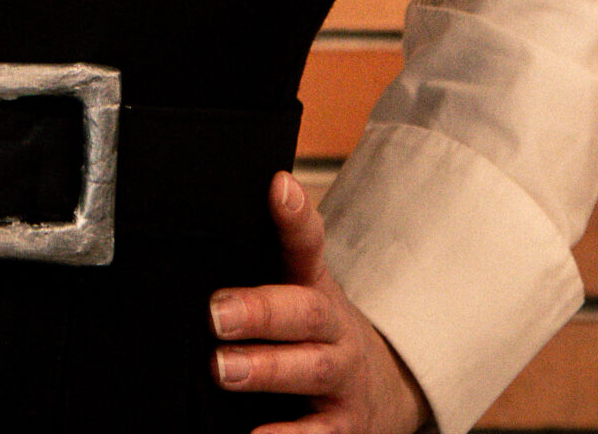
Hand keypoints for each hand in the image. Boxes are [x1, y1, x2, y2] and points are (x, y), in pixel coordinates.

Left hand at [208, 172, 429, 431]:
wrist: (380, 388)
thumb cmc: (314, 330)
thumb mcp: (300, 287)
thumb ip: (272, 250)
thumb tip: (253, 196)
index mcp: (317, 286)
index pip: (308, 243)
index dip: (294, 215)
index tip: (277, 188)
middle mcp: (335, 329)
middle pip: (306, 312)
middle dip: (262, 311)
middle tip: (217, 312)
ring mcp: (342, 378)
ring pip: (311, 368)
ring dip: (267, 370)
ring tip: (223, 368)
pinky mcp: (342, 426)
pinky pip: (317, 433)